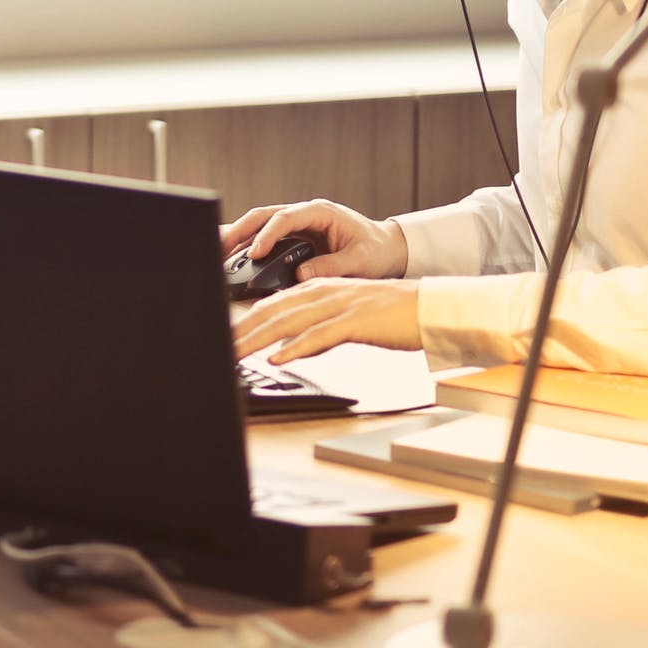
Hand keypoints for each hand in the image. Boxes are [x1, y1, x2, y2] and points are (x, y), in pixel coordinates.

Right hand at [218, 197, 405, 282]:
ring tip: (218, 255)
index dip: (267, 235)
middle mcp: (304, 214)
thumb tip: (300, 275)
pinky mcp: (293, 238)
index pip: (285, 218)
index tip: (255, 254)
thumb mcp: (359, 261)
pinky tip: (234, 260)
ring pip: (258, 225)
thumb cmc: (376, 251)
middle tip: (220, 249)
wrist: (386, 248)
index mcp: (320, 212)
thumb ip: (331, 267)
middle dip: (239, 231)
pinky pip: (265, 239)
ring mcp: (297, 225)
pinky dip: (248, 248)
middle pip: (262, 216)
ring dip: (238, 238)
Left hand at [235, 278, 422, 362]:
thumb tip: (289, 348)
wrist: (430, 308)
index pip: (271, 305)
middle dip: (241, 331)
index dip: (243, 322)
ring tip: (234, 355)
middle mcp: (324, 292)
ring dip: (257, 340)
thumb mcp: (346, 320)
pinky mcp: (356, 321)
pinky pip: (320, 335)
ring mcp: (339, 305)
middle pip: (272, 311)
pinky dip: (296, 347)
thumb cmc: (392, 316)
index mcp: (319, 289)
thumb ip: (317, 330)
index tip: (223, 338)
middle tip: (217, 348)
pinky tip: (278, 358)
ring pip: (288, 321)